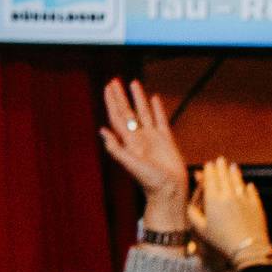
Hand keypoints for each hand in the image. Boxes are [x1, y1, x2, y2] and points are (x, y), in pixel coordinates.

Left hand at [98, 79, 189, 227]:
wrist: (170, 191)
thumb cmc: (150, 181)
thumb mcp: (131, 164)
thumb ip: (116, 149)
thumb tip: (102, 131)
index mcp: (128, 142)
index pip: (117, 117)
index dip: (112, 102)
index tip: (108, 88)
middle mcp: (138, 138)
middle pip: (127, 112)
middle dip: (120, 97)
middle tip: (114, 80)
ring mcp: (152, 138)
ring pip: (144, 113)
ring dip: (138, 98)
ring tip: (133, 83)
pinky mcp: (166, 140)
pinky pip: (161, 120)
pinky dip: (157, 109)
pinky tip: (154, 98)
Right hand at [191, 158, 271, 266]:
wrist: (247, 248)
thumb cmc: (221, 240)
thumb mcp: (200, 229)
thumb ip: (193, 214)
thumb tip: (191, 204)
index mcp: (213, 200)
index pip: (210, 180)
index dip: (209, 171)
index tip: (208, 164)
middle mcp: (228, 195)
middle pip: (224, 177)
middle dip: (221, 167)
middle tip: (220, 160)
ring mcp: (244, 199)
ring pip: (238, 181)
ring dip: (234, 172)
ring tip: (233, 166)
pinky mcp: (256, 205)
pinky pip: (251, 192)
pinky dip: (248, 187)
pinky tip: (248, 184)